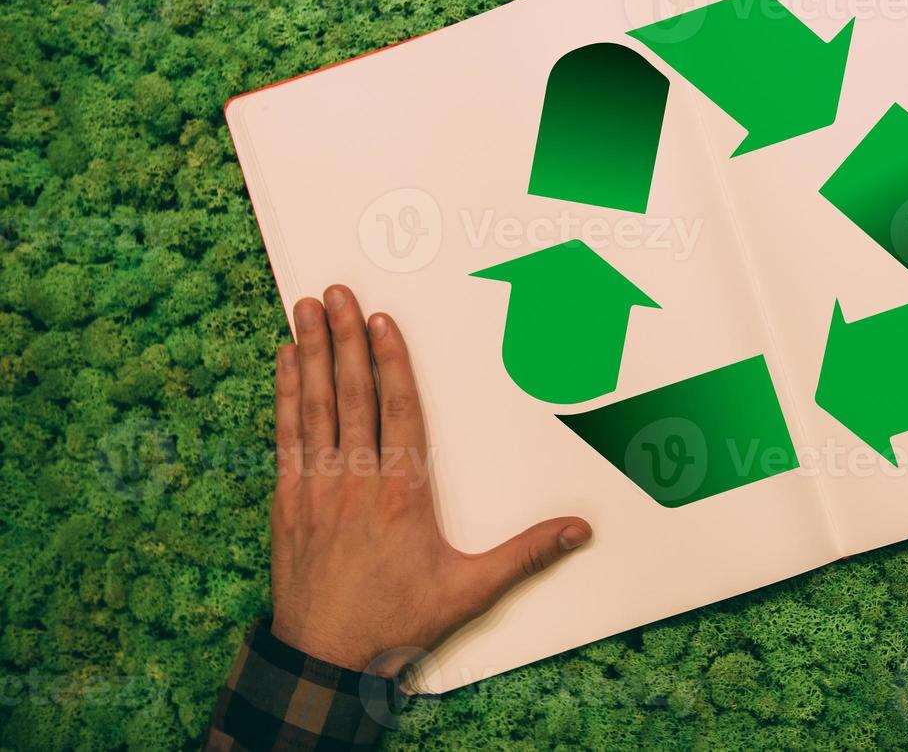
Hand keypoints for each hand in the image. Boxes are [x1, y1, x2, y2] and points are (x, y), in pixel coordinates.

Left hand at [269, 285, 590, 674]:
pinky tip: (283, 362)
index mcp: (401, 493)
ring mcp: (316, 487)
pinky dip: (284, 395)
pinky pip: (286, 435)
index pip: (398, 410)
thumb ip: (526, 554)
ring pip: (314, 407)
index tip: (381, 322)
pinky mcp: (288, 500)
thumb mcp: (470, 589)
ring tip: (306, 310)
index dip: (390, 362)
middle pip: (351, 395)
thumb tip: (578, 530)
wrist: (326, 659)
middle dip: (343, 339)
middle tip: (337, 293)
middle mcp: (356, 480)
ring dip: (310, 354)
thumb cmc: (396, 621)